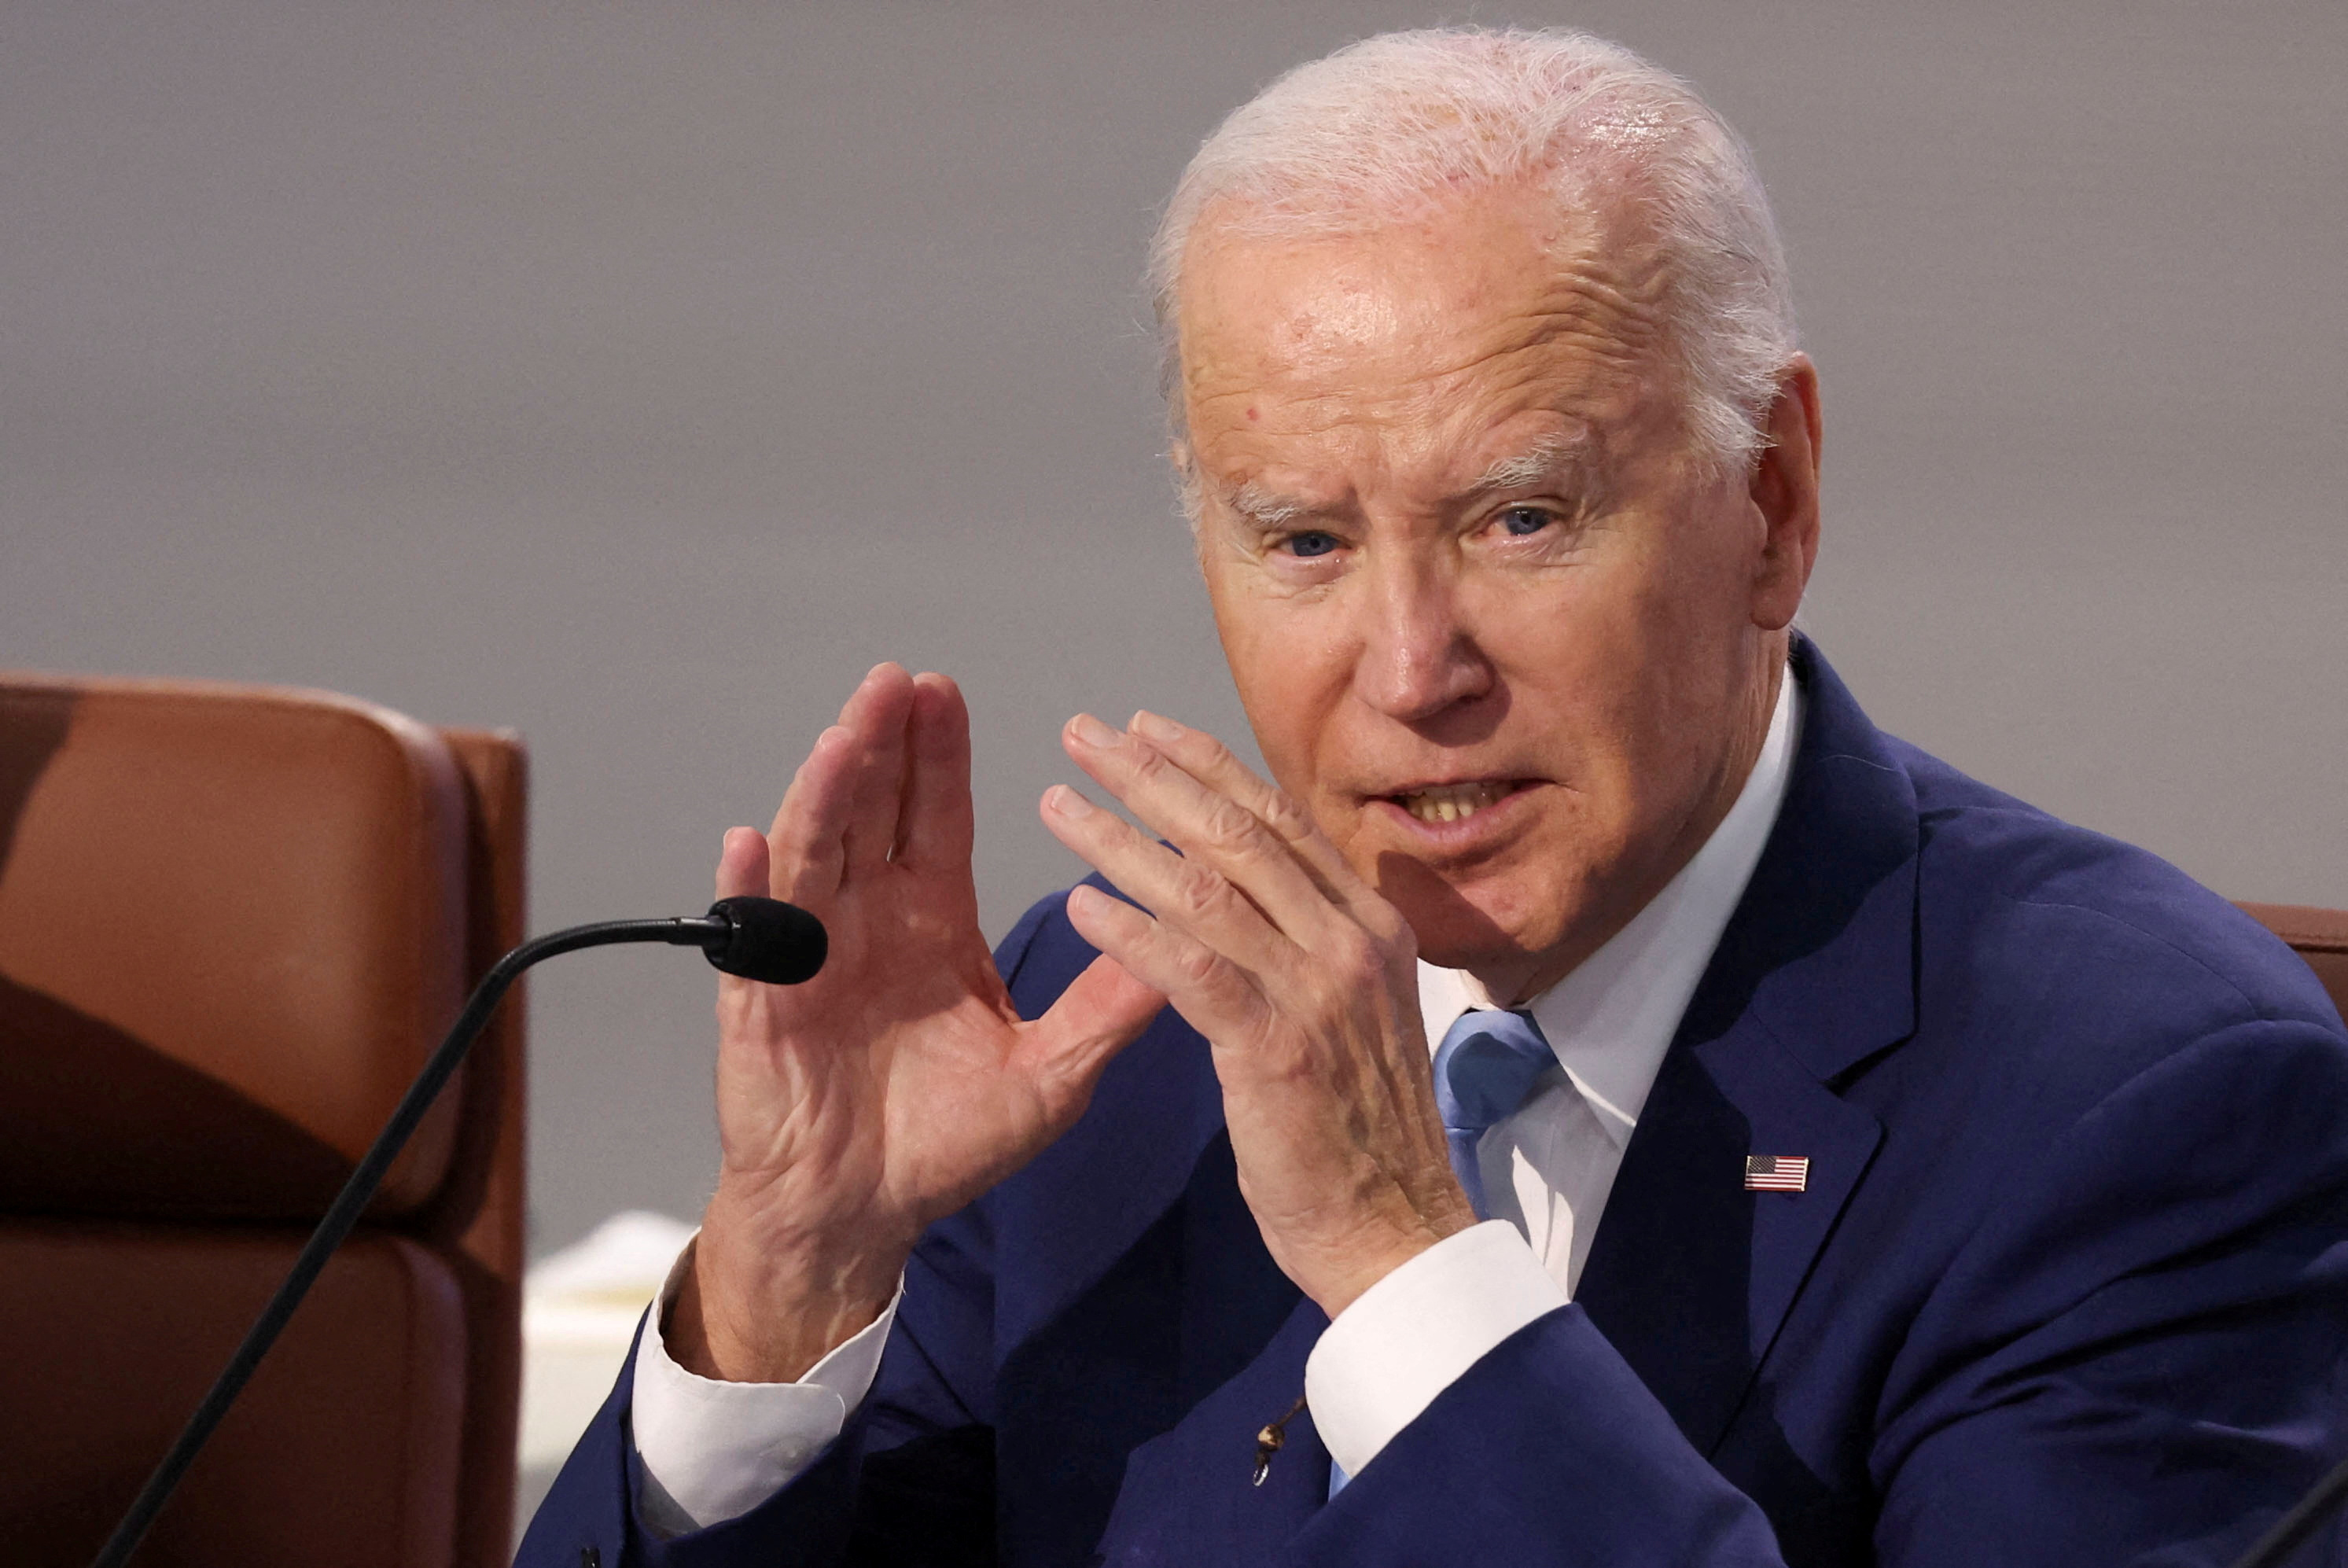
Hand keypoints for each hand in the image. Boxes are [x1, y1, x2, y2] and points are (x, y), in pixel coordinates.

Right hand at [670, 665, 1164, 1382]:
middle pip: (870, 810)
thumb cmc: (944, 1143)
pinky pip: (750, 937)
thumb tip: (1185, 949)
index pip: (934, 818)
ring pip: (812, 852)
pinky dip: (749, 886)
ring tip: (843, 738)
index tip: (945, 692)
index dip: (938, 756)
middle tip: (897, 681)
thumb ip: (1104, 1010)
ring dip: (823, 792)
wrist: (861, 1213)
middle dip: (882, 744)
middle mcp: (865, 920)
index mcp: (930, 921)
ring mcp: (807, 954)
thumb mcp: (1047, 1073)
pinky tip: (751, 840)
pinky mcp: (762, 1004)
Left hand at [1039, 710, 1475, 1317]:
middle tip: (1085, 735)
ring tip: (1058, 804)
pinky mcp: (1277, 1048)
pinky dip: (1131, 931)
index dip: (1209, 765)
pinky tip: (1079, 905)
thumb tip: (1253, 888)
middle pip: (1237, 833)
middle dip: (1153, 776)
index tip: (1147, 725)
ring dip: (1122, 839)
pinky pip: (1192, 970)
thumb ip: (1309, 943)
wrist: (1397, 1231)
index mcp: (1372, 924)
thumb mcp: (1354, 1010)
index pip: (1280, 820)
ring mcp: (1318, 991)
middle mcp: (1351, 942)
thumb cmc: (1360, 1131)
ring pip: (1207, 889)